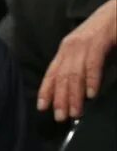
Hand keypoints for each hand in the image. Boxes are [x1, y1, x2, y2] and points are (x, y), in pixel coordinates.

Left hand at [38, 0, 116, 120]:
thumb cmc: (107, 34)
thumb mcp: (91, 54)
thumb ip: (84, 70)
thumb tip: (81, 93)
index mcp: (66, 49)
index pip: (52, 72)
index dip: (46, 90)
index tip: (42, 107)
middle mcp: (70, 46)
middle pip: (61, 75)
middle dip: (60, 98)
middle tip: (61, 117)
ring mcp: (83, 42)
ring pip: (74, 72)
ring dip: (74, 94)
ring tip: (75, 112)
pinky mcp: (99, 40)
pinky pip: (92, 62)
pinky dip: (91, 79)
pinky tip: (91, 94)